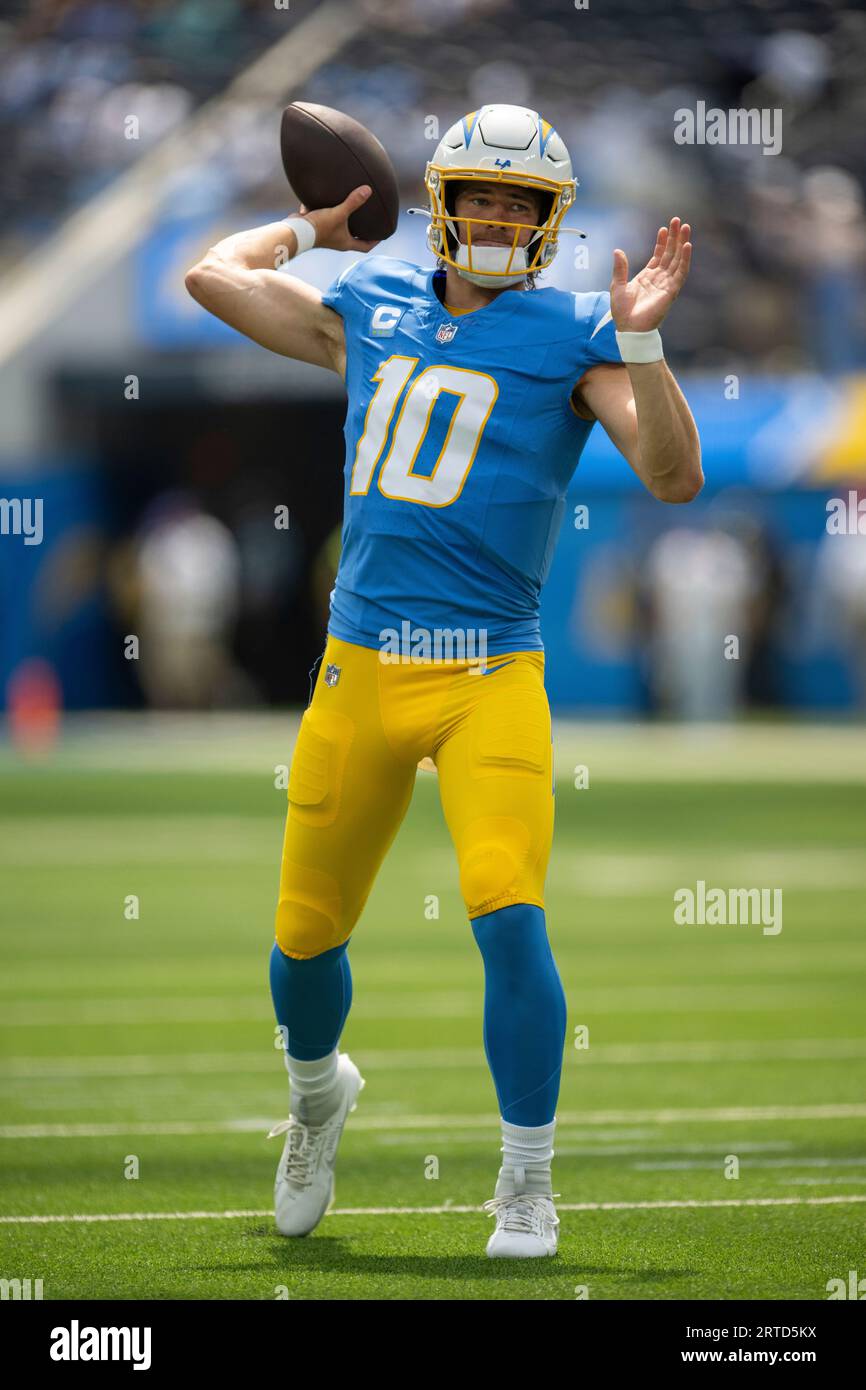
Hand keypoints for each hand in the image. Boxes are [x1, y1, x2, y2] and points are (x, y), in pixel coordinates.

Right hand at [294, 185, 380, 252]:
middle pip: (353, 237)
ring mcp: (326, 234)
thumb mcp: (338, 213)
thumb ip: (353, 202)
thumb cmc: (318, 227)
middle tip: (369, 220)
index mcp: (345, 242)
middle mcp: (337, 240)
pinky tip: (328, 197)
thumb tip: (368, 190)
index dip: (375, 241)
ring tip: (350, 206)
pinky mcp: (317, 226)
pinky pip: (325, 217)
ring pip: (339, 226)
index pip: (365, 246)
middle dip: (361, 230)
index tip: (382, 235)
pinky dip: (327, 209)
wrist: (295, 230)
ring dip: (344, 218)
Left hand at [610, 217, 691, 332]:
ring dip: (682, 243)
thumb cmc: (623, 312)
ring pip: (678, 259)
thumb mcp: (617, 286)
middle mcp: (659, 278)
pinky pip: (681, 272)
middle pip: (670, 253)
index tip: (664, 228)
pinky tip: (687, 246)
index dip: (662, 242)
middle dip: (674, 237)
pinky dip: (685, 259)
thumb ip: (620, 268)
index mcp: (647, 276)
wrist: (629, 329)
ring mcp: (666, 284)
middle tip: (679, 221)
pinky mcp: (671, 291)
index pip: (659, 255)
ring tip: (686, 227)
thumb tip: (617, 251)